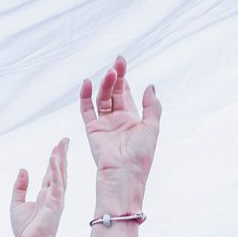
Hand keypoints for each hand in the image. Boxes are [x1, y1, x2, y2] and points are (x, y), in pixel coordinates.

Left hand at [9, 140, 68, 236]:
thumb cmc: (25, 229)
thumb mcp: (16, 203)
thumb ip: (20, 186)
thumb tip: (23, 169)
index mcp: (45, 195)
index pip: (51, 173)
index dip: (54, 160)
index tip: (57, 146)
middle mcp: (53, 195)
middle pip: (59, 171)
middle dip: (62, 155)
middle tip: (64, 140)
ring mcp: (56, 199)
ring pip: (60, 174)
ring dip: (61, 159)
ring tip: (61, 145)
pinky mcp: (56, 203)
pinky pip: (57, 183)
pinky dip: (56, 170)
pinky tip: (55, 159)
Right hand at [77, 57, 160, 194]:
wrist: (124, 173)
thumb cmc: (141, 155)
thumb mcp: (152, 127)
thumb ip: (152, 106)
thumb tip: (150, 86)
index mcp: (132, 119)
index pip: (125, 93)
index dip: (124, 79)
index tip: (122, 63)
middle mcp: (117, 119)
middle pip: (113, 92)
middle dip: (115, 77)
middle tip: (117, 63)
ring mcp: (104, 123)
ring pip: (102, 98)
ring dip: (105, 84)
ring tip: (109, 74)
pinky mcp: (92, 129)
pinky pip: (86, 109)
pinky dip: (85, 96)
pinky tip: (88, 84)